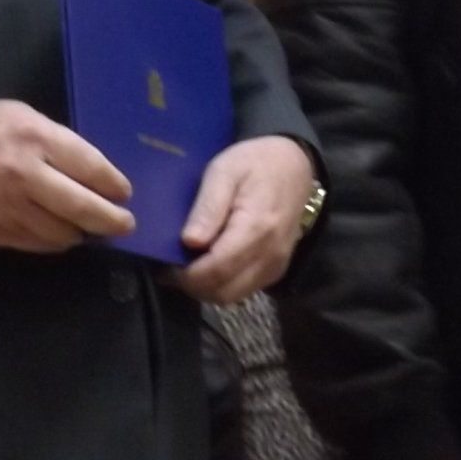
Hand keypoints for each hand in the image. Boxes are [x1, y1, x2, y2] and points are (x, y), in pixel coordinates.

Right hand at [0, 99, 133, 250]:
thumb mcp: (25, 118)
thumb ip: (58, 141)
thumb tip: (94, 172)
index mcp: (35, 139)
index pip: (88, 166)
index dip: (112, 183)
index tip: (124, 192)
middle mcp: (25, 176)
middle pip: (81, 207)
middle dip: (110, 219)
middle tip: (126, 224)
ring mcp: (9, 209)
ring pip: (61, 233)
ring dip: (81, 233)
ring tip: (90, 228)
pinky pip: (37, 245)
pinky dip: (55, 241)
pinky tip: (62, 233)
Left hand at [174, 135, 315, 302]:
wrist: (294, 165)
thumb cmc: (255, 163)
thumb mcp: (224, 171)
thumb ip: (208, 206)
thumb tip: (190, 242)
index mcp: (256, 228)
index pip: (217, 270)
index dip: (187, 276)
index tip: (166, 265)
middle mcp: (270, 255)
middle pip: (223, 292)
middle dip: (193, 286)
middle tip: (172, 266)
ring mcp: (275, 266)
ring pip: (232, 297)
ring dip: (206, 289)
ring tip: (188, 266)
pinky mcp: (275, 270)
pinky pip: (243, 290)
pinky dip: (222, 285)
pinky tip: (209, 265)